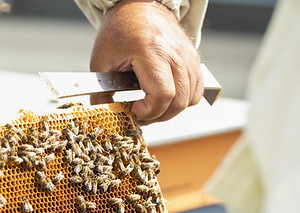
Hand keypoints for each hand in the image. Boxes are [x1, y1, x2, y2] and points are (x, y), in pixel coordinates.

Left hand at [89, 0, 202, 124]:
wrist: (139, 6)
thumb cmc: (120, 29)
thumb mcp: (102, 60)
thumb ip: (101, 91)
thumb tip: (104, 115)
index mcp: (151, 51)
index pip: (162, 95)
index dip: (149, 111)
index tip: (134, 110)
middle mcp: (174, 53)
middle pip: (179, 101)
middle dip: (159, 115)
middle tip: (142, 114)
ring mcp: (187, 55)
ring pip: (191, 98)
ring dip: (171, 110)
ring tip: (153, 106)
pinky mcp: (194, 58)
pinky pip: (198, 89)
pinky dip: (185, 99)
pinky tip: (168, 97)